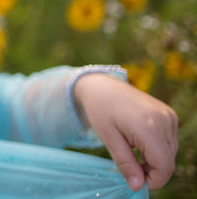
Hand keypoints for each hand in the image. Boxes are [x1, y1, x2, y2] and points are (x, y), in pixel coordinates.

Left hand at [73, 73, 177, 190]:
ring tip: (132, 152)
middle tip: (130, 168)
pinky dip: (158, 148)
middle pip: (168, 161)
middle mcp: (164, 120)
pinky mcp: (169, 114)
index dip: (153, 181)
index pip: (164, 166)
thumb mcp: (109, 139)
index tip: (136, 183)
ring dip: (155, 160)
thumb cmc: (101, 111)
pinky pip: (170, 141)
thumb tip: (138, 187)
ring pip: (171, 153)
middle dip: (152, 172)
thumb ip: (126, 164)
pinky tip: (139, 142)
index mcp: (149, 127)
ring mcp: (169, 116)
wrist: (102, 86)